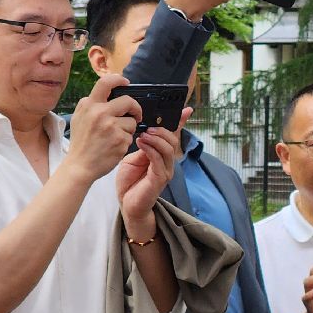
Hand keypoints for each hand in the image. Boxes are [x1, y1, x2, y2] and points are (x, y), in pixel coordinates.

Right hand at [66, 73, 138, 183]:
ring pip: (131, 121)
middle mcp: (100, 112)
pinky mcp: (120, 139)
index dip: (119, 80)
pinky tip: (114, 146)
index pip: (106, 82)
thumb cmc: (82, 142)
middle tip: (136, 115)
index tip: (126, 83)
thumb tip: (111, 95)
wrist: (80, 166)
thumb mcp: (80, 117)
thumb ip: (93, 105)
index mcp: (89, 105)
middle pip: (128, 101)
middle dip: (135, 108)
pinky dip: (126, 141)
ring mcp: (111, 126)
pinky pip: (131, 135)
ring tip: (114, 137)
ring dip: (128, 129)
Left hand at [116, 107, 183, 232]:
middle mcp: (168, 163)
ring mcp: (166, 171)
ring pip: (168, 149)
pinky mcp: (160, 179)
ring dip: (156, 139)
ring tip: (144, 134)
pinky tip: (141, 143)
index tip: (185, 109)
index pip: (173, 136)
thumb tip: (147, 131)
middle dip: (162, 130)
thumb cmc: (129, 181)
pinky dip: (151, 149)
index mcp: (162, 155)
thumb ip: (143, 146)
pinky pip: (159, 160)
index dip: (180, 122)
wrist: (127, 203)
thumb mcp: (134, 157)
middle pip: (173, 141)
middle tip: (148, 127)